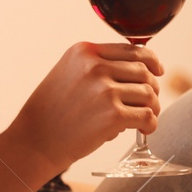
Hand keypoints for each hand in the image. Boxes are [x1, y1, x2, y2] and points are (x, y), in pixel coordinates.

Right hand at [2, 42, 163, 178]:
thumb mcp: (68, 74)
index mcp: (84, 51)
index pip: (131, 49)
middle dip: (152, 88)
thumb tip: (139, 71)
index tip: (158, 70)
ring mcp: (105, 90)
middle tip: (150, 103)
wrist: (33, 142)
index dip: (151, 60)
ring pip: (149, 94)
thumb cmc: (51, 113)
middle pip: (144, 72)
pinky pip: (147, 116)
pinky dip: (151, 124)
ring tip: (146, 118)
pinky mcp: (113, 115)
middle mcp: (95, 66)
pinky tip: (145, 130)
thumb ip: (97, 66)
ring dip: (153, 108)